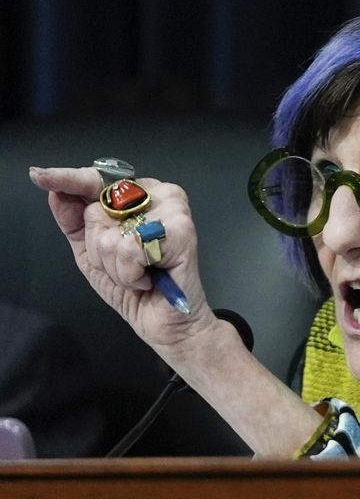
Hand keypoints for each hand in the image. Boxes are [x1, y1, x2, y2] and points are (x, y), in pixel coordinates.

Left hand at [29, 165, 214, 353]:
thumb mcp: (91, 254)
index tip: (39, 176)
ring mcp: (172, 210)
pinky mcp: (182, 229)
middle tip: (125, 264)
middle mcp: (156, 197)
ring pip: (110, 235)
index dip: (67, 179)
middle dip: (99, 248)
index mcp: (136, 198)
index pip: (96, 181)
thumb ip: (74, 222)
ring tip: (140, 274)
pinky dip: (131, 273)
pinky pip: (130, 249)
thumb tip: (57, 193)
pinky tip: (149, 277)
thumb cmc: (134, 288)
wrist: (163, 322)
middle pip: (97, 211)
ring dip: (116, 267)